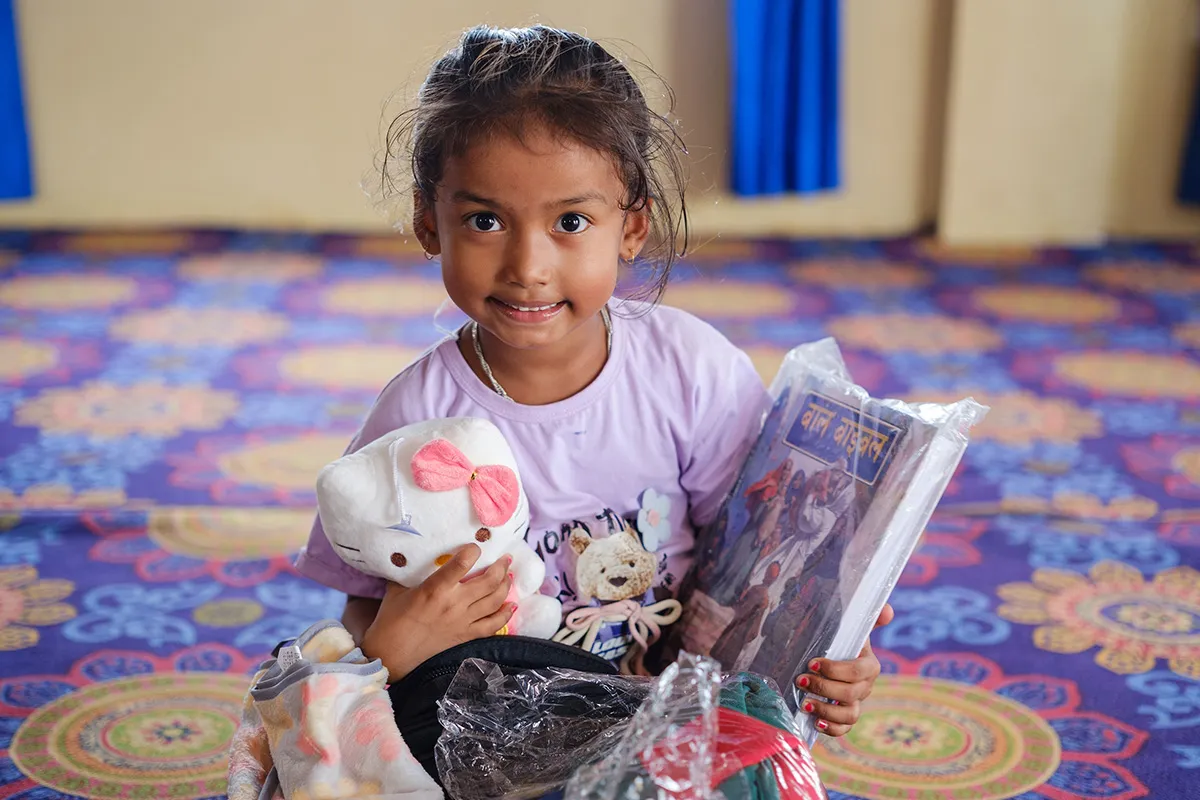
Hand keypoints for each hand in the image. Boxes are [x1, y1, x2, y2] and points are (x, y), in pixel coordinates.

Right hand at [361, 544, 514, 680]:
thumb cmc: (391, 619)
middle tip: (506, 558)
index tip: (475, 546)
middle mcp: (453, 604)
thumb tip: (412, 554)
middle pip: (488, 581)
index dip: (473, 551)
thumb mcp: (397, 589)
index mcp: (434, 589)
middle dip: (501, 566)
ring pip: (495, 600)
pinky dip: (505, 614)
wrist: (391, 654)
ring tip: (509, 575)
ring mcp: (462, 621)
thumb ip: (409, 571)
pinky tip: (512, 605)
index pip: (462, 563)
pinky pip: (493, 624)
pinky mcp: (465, 635)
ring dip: (506, 585)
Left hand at [794, 603, 893, 735]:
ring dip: (826, 711)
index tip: (812, 663)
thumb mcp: (851, 626)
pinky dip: (832, 729)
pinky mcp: (845, 716)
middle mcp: (865, 686)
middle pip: (851, 694)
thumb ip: (869, 616)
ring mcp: (856, 703)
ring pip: (849, 715)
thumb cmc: (839, 640)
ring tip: (805, 704)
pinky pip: (844, 729)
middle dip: (824, 688)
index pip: (858, 671)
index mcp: (869, 664)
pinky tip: (815, 722)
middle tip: (801, 680)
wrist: (830, 656)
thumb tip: (888, 611)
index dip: (836, 670)